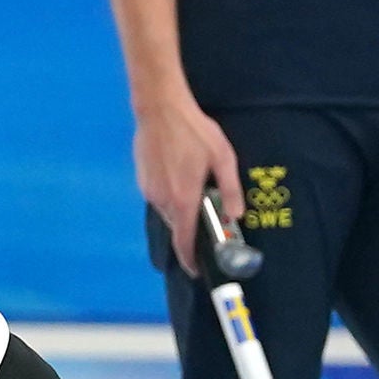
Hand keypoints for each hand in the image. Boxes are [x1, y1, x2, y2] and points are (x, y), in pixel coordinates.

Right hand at [133, 93, 243, 276]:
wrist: (160, 109)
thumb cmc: (194, 132)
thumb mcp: (222, 158)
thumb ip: (230, 189)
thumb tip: (236, 215)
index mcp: (184, 200)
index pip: (184, 241)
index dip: (190, 259)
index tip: (197, 269)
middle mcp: (163, 201)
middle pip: (177, 227)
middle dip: (191, 227)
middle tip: (207, 212)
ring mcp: (149, 191)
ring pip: (168, 212)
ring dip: (181, 208)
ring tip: (194, 186)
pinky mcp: (142, 180)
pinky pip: (159, 198)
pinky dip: (170, 196)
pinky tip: (179, 174)